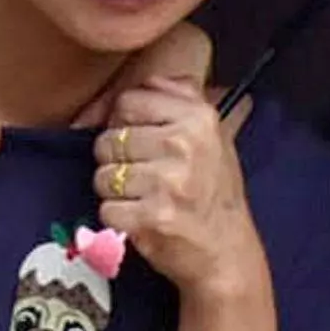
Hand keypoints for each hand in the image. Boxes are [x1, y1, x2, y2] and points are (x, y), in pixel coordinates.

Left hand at [99, 80, 262, 297]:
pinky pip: (107, 208)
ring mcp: (168, 182)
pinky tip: (142, 220)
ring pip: (103, 175)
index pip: (127, 101)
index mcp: (198, 118)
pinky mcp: (153, 217)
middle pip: (108, 139)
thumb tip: (143, 79)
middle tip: (144, 178)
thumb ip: (180, 98)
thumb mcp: (212, 135)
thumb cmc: (213, 192)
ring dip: (116, 192)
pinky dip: (118, 219)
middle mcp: (184, 145)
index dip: (123, 123)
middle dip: (117, 162)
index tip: (138, 143)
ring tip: (144, 199)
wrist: (226, 252)